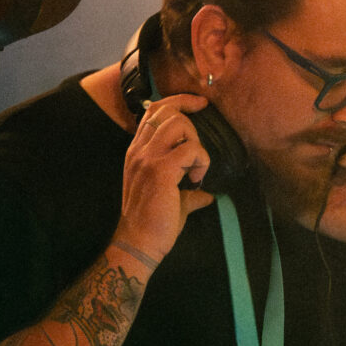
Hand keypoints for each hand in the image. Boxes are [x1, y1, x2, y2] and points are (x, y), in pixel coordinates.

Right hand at [117, 93, 216, 260]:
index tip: (200, 105)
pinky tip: (197, 179)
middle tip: (198, 150)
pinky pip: (190, 149)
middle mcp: (140, 150)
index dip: (179, 102)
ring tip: (196, 167)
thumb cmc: (154, 225)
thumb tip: (207, 195)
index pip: (154, 111)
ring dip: (195, 142)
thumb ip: (189, 194)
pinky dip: (201, 161)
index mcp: (138, 152)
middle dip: (191, 122)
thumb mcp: (173, 202)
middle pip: (167, 111)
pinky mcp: (160, 170)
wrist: (138, 244)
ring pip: (179, 124)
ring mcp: (148, 158)